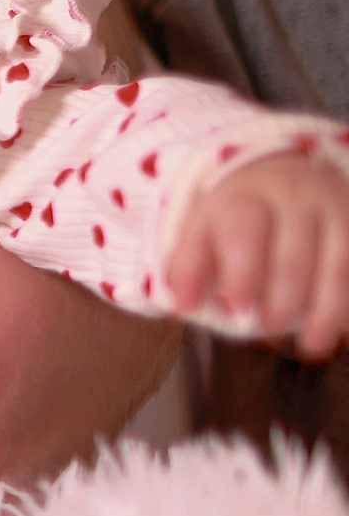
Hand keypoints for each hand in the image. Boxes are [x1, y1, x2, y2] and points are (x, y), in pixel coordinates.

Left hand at [167, 156, 348, 358]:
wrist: (283, 173)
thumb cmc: (235, 213)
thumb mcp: (200, 228)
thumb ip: (188, 266)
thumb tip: (182, 306)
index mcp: (245, 196)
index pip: (245, 233)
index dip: (241, 276)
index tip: (236, 310)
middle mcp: (294, 196)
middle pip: (292, 257)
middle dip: (280, 302)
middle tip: (265, 328)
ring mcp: (334, 208)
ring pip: (336, 265)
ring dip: (325, 310)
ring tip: (311, 343)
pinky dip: (348, 301)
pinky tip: (337, 326)